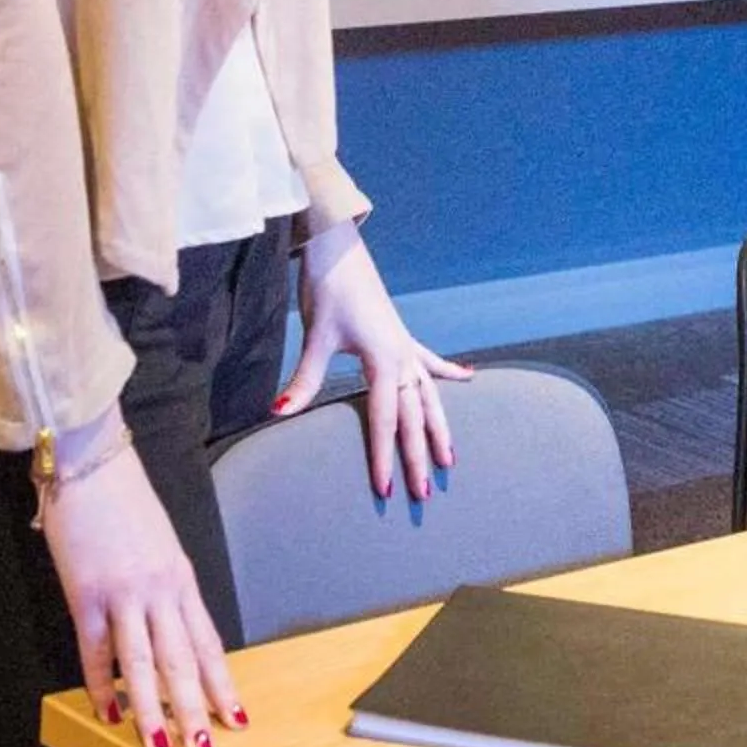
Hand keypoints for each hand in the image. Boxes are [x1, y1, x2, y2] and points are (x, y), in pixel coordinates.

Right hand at [40, 432, 242, 746]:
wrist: (90, 463)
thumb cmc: (123, 501)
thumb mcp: (158, 544)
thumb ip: (164, 585)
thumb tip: (166, 625)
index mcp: (182, 578)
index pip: (208, 641)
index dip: (221, 681)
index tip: (235, 714)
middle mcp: (161, 589)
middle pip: (184, 660)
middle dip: (197, 707)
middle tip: (207, 745)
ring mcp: (125, 593)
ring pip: (145, 663)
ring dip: (154, 708)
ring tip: (162, 743)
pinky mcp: (86, 593)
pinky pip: (97, 650)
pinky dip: (102, 684)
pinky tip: (107, 711)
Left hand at [274, 220, 470, 503]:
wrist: (339, 251)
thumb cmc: (328, 291)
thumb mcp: (316, 337)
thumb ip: (303, 379)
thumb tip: (278, 413)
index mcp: (384, 360)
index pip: (386, 419)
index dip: (386, 456)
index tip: (386, 489)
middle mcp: (403, 357)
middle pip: (415, 416)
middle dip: (419, 456)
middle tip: (424, 495)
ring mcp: (406, 346)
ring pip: (430, 396)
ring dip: (440, 427)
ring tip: (450, 459)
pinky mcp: (401, 336)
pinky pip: (431, 361)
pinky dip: (449, 372)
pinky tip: (469, 378)